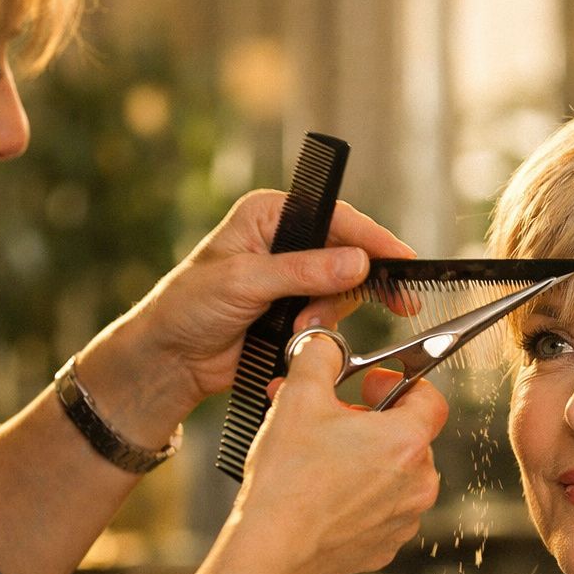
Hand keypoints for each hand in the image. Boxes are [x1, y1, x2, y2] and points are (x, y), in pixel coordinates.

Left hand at [124, 189, 415, 409]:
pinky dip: (323, 330)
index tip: (401, 258)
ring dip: (331, 313)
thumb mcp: (244, 281)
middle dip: (360, 283)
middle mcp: (286, 240)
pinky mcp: (297, 310)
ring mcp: (295, 277)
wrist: (172, 358)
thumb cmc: (189, 307)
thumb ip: (303, 271)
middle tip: (399, 303)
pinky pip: (332, 316)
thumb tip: (357, 263)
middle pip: (349, 252)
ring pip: (344, 289)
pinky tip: (299, 337)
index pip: (334, 217)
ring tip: (300, 328)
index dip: (371, 238)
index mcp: (269, 215)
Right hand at [224, 333, 447, 573]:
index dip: (399, 382)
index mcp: (407, 441)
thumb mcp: (298, 398)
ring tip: (320, 454)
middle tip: (331, 417)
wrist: (270, 553)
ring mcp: (404, 519)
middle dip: (370, 420)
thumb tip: (325, 344)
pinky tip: (322, 492)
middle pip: (408, 436)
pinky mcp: (384, 546)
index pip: (430, 397)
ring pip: (394, 473)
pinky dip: (358, 495)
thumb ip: (319, 358)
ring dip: (363, 457)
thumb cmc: (287, 480)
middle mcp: (418, 483)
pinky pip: (381, 508)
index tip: (370, 384)